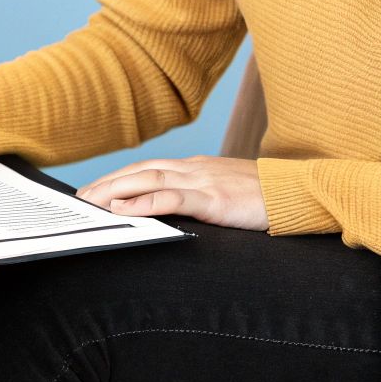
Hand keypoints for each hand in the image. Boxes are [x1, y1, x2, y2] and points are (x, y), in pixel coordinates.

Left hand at [75, 156, 268, 230]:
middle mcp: (193, 169)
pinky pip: (172, 199)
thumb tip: (170, 213)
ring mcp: (203, 182)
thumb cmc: (265, 198)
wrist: (300, 193)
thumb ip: (198, 198)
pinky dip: (144, 203)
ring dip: (115, 191)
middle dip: (106, 184)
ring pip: (148, 181)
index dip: (117, 178)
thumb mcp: (225, 194)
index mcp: (195, 168)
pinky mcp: (214, 200)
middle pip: (139, 172)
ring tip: (90, 204)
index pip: (146, 169)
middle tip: (80, 200)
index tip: (94, 190)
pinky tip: (124, 210)